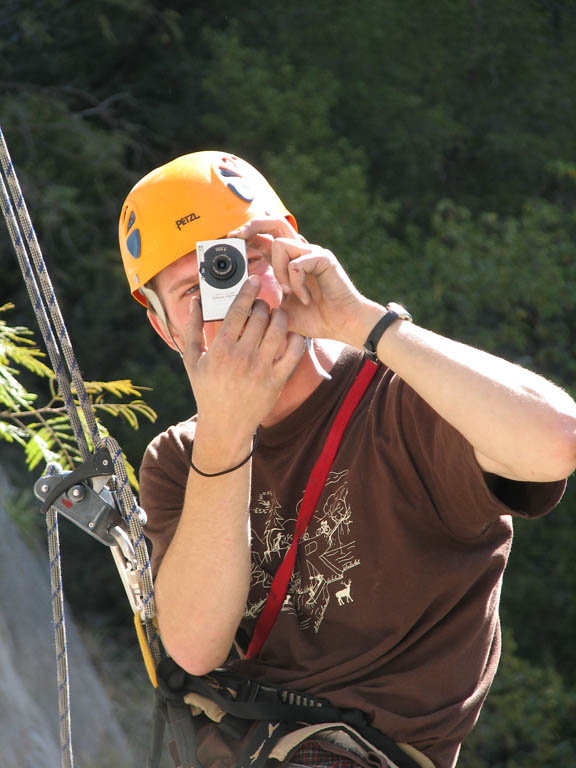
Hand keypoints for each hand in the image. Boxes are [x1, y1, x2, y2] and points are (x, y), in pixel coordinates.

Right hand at [182, 275, 305, 447]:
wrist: (225, 426)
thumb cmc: (207, 391)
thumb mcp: (192, 361)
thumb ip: (192, 329)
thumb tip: (196, 301)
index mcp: (220, 350)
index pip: (238, 310)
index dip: (248, 290)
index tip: (254, 280)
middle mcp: (242, 357)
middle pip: (260, 316)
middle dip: (264, 304)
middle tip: (263, 304)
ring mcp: (261, 369)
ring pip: (279, 329)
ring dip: (280, 316)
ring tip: (276, 315)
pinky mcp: (277, 381)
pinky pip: (294, 352)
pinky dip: (296, 338)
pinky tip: (290, 334)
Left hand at [229, 218, 373, 345]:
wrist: (342, 324)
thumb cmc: (316, 318)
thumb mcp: (280, 310)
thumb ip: (264, 301)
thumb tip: (240, 302)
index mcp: (288, 261)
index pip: (265, 238)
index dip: (248, 235)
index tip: (232, 239)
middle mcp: (300, 252)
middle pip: (274, 223)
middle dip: (252, 226)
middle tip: (237, 236)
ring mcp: (312, 253)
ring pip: (281, 244)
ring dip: (279, 271)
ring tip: (289, 292)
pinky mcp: (323, 259)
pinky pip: (297, 263)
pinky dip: (297, 283)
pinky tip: (306, 297)